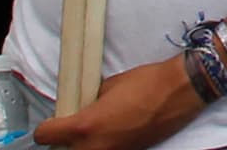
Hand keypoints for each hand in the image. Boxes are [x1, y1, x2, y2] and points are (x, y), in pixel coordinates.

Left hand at [28, 58, 207, 149]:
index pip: (46, 135)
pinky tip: (113, 131)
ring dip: (84, 144)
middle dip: (64, 140)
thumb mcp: (109, 86)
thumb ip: (90, 101)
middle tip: (71, 127)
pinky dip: (103, 145)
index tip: (51, 123)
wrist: (180, 92)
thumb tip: (83, 107)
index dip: (46, 128)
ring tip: (95, 129)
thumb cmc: (147, 83)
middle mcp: (95, 146)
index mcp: (85, 126)